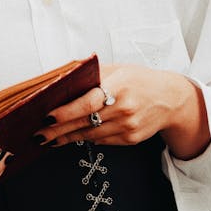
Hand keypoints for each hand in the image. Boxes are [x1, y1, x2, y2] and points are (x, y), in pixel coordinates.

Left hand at [34, 63, 209, 158]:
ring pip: (90, 135)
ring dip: (67, 137)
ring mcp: (128, 126)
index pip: (88, 102)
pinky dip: (84, 139)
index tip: (47, 116)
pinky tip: (70, 138)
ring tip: (49, 137)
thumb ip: (91, 73)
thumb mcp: (118, 69)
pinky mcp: (130, 139)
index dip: (66, 111)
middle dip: (58, 129)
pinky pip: (101, 141)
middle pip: (85, 122)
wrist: (171, 99)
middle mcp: (124, 108)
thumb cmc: (140, 80)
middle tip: (39, 133)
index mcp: (119, 86)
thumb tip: (62, 78)